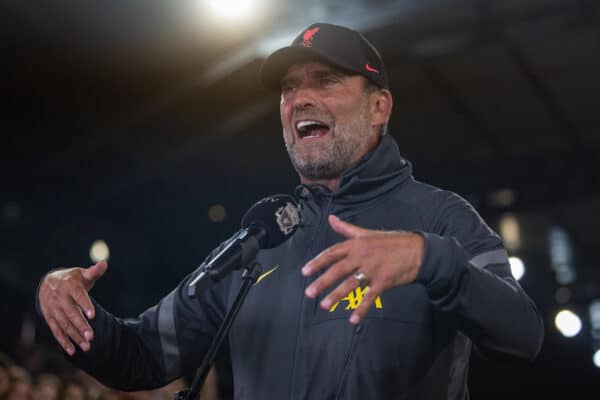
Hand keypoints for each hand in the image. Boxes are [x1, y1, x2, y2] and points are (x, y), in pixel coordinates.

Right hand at [38, 261, 107, 354]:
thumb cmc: (72, 279)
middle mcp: (59, 297)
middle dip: (80, 326)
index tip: (93, 315)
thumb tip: (104, 264)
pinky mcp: (49, 318)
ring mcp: (52, 308)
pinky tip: (73, 351)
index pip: (78, 295)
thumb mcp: (81, 273)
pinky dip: (63, 341)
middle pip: (71, 313)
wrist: (47, 282)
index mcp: (69, 285)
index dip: (85, 305)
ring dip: (74, 336)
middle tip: (91, 337)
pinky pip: (56, 331)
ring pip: (64, 324)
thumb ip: (94, 271)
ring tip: (87, 346)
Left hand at [302, 215, 423, 323]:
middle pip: (338, 269)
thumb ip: (347, 228)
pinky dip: (362, 308)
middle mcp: (362, 256)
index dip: (318, 262)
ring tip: (324, 305)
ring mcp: (373, 269)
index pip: (332, 253)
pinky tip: (353, 319)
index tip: (305, 272)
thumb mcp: (367, 232)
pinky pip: (370, 297)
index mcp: (356, 244)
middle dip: (322, 281)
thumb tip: (331, 219)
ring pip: (351, 283)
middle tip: (309, 292)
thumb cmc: (392, 241)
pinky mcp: (384, 281)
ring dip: (337, 295)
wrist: (418, 250)